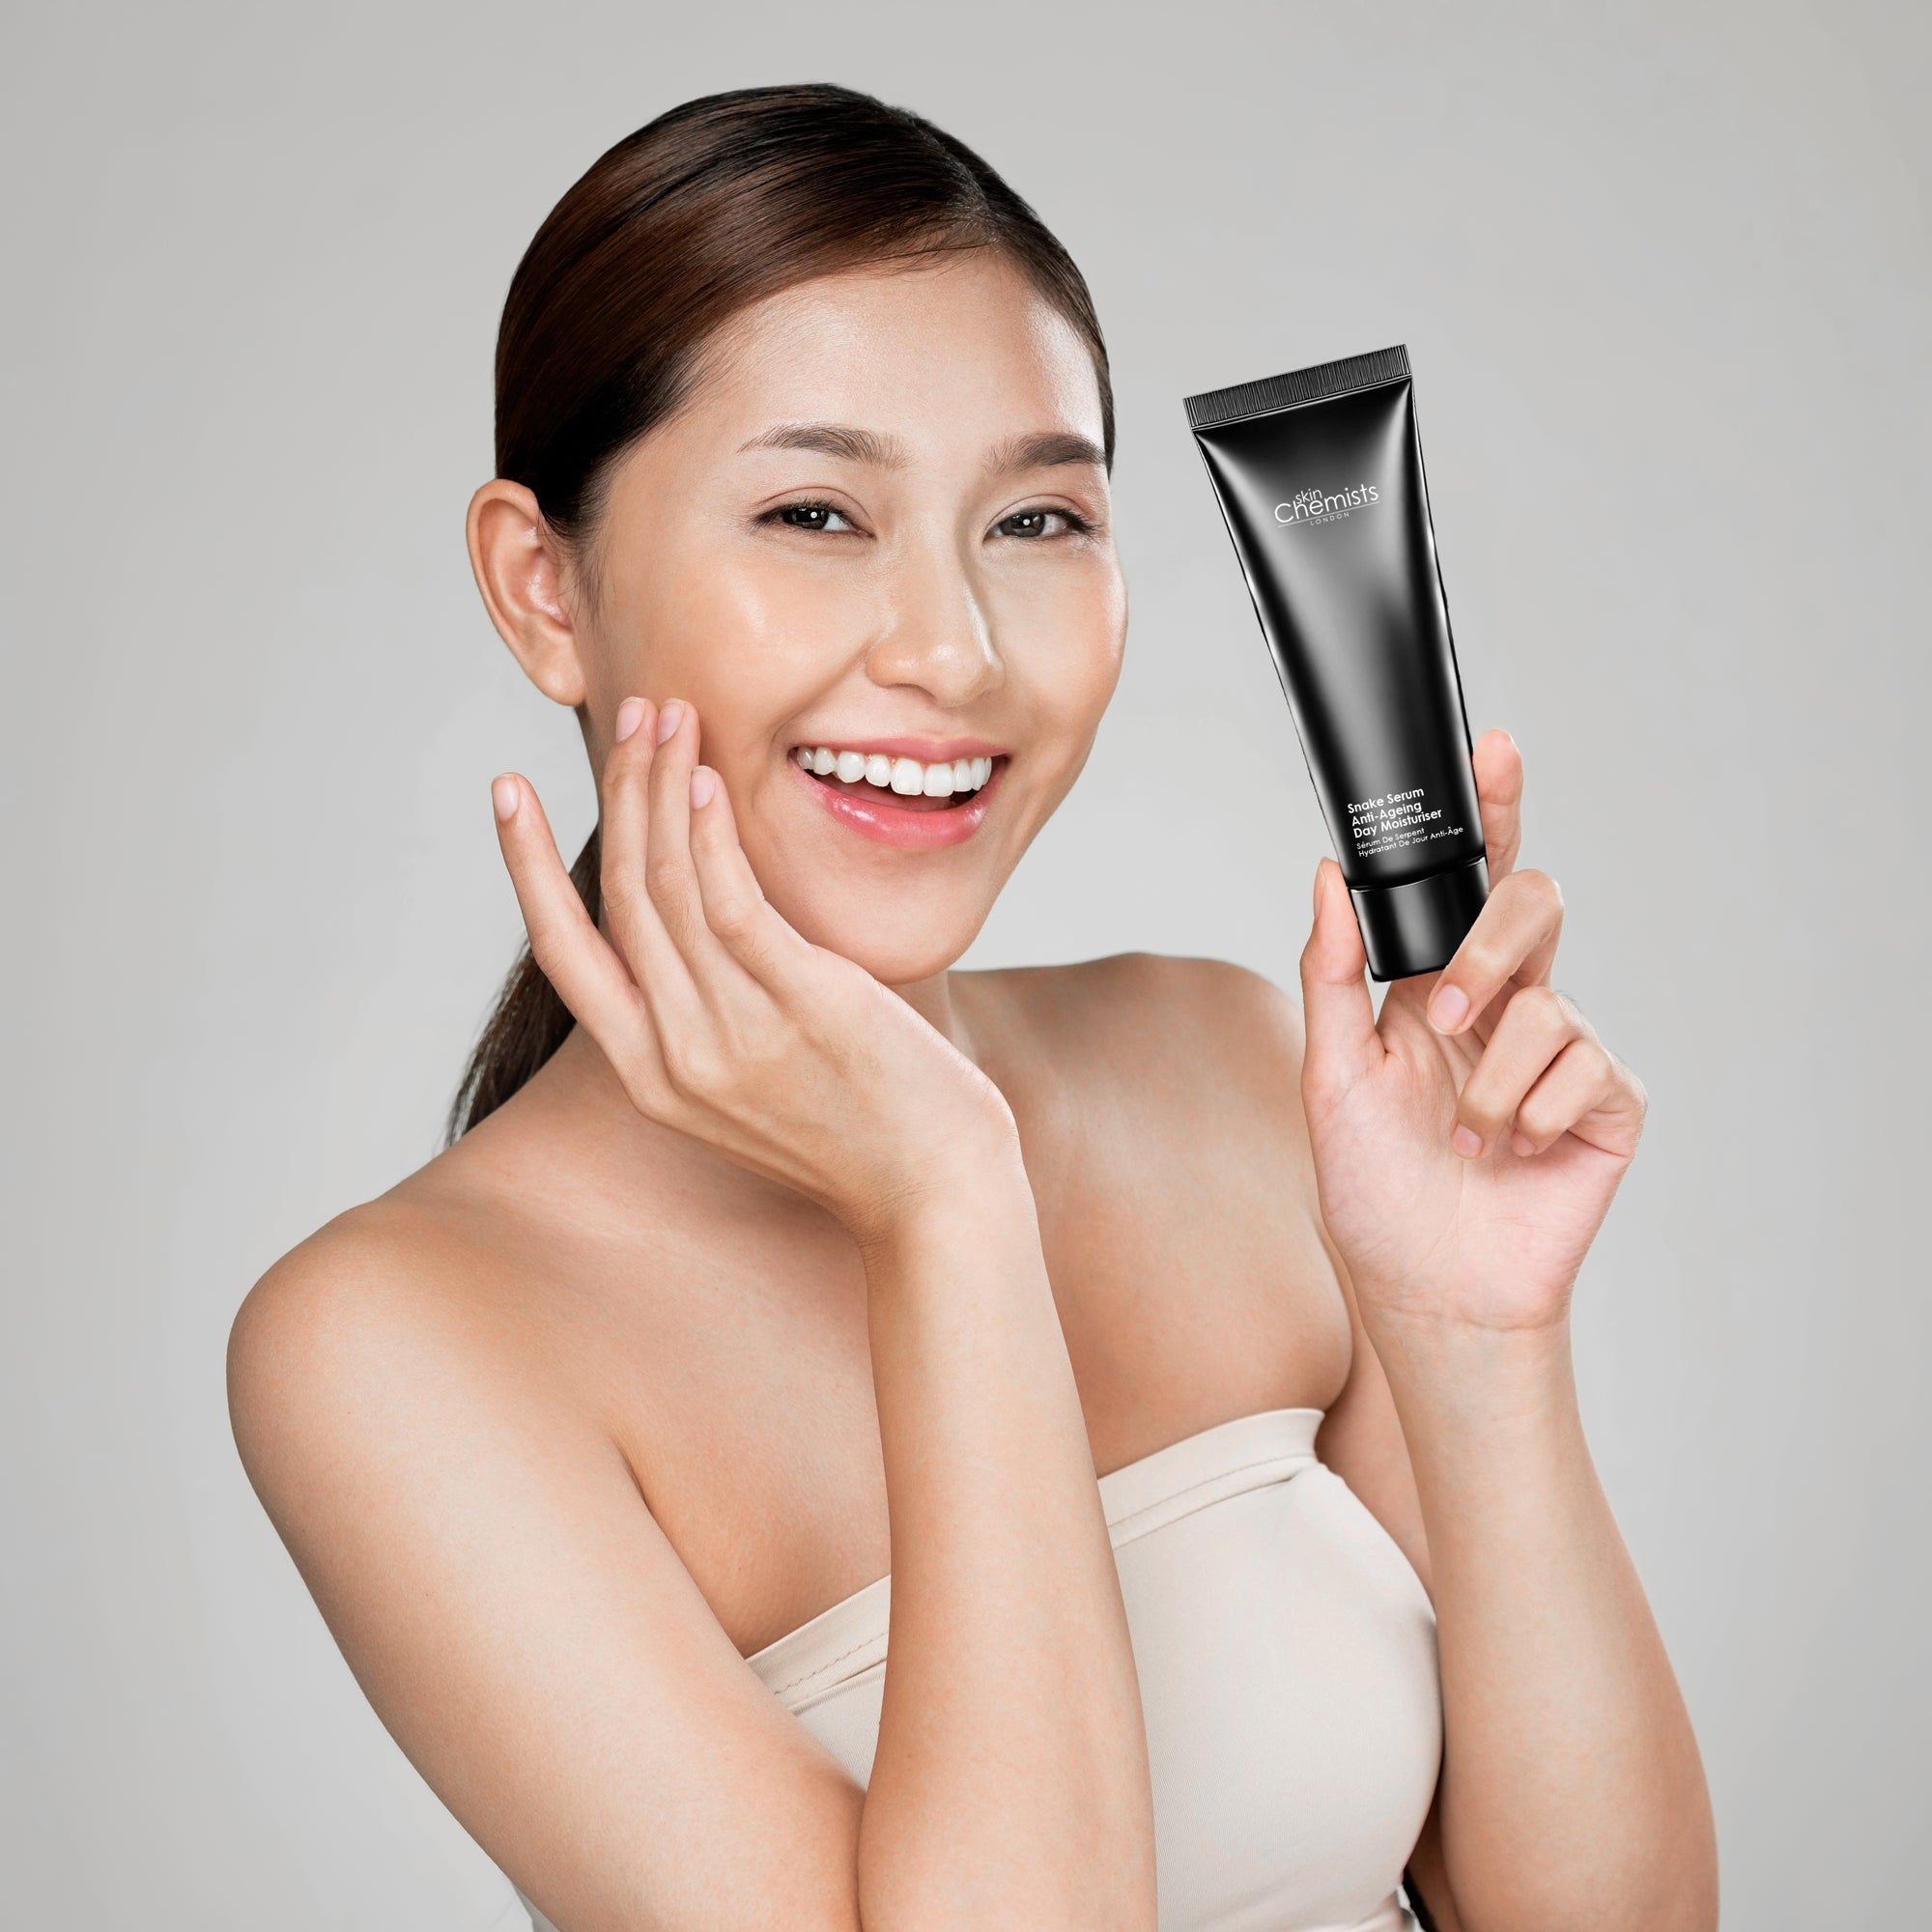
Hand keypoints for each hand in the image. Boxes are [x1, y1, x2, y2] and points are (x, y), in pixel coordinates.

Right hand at [489, 696, 1018, 1244]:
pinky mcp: (799, 1006)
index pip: (565, 953)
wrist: (935, 1194)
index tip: (507, 793)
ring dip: (661, 790)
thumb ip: (711, 1010)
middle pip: (616, 899)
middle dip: (616, 794)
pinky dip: (708, 836)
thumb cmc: (858, 1127)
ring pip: (665, 889)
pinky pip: (731, 905)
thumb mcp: (755, 1080)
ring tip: (670, 720)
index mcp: (651, 1075)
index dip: (525, 867)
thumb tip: (698, 915)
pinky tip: (706, 780)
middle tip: (630, 717)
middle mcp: (675, 1055)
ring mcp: (732, 1033)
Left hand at [1298, 730, 1646, 1335]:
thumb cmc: (1375, 1191)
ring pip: (1550, 1000)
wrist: (1429, 1288)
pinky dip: (1535, 1115)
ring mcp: (1564, 1052)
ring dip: (1491, 1082)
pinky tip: (1517, 1155)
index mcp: (1438, 987)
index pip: (1470, 881)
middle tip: (1447, 1019)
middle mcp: (1508, 1005)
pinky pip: (1586, 1067)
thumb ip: (1330, 973)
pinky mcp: (1609, 1102)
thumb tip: (1327, 876)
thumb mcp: (1330, 1077)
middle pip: (1531, 904)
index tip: (1493, 747)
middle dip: (1489, 950)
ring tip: (1466, 1139)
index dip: (1492, 811)